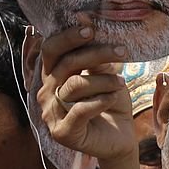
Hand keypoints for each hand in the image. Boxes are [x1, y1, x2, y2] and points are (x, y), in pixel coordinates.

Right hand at [33, 24, 134, 162]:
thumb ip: (96, 60)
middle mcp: (46, 92)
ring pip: (75, 85)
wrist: (120, 139)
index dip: (68, 37)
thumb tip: (90, 29)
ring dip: (104, 81)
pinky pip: (80, 109)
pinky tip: (112, 99)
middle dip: (95, 54)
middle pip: (65, 64)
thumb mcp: (106, 77)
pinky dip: (101, 101)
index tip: (91, 29)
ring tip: (121, 84)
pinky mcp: (62, 132)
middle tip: (121, 51)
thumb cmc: (110, 104)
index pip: (51, 49)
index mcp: (52, 75)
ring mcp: (51, 113)